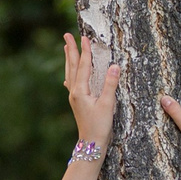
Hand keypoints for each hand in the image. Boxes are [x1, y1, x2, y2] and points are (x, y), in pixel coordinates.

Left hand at [63, 30, 121, 148]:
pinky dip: (70, 74)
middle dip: (71, 50)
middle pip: (72, 66)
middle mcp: (74, 92)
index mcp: (80, 91)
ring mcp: (74, 97)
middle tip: (67, 35)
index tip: (85, 37)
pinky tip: (68, 75)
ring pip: (70, 73)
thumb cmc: (100, 126)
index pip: (84, 66)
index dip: (85, 51)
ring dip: (69, 59)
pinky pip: (71, 83)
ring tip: (66, 48)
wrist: (91, 144)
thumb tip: (114, 66)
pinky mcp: (76, 102)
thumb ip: (110, 84)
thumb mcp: (107, 105)